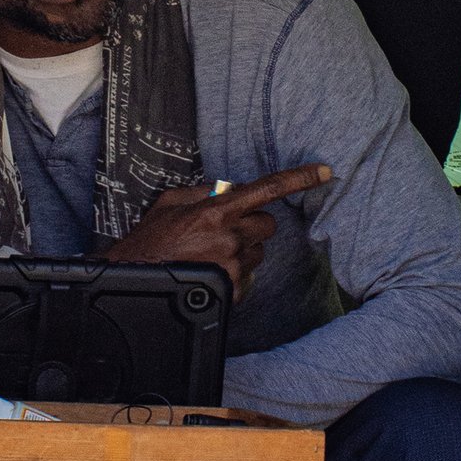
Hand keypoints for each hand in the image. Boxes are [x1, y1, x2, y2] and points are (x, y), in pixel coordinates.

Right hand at [102, 166, 331, 299]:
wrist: (136, 279)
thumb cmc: (150, 241)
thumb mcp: (169, 203)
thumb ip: (202, 192)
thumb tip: (225, 189)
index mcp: (217, 211)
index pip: (267, 189)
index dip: (299, 178)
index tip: (325, 171)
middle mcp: (231, 238)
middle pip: (267, 224)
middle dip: (251, 224)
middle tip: (224, 229)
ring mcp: (234, 266)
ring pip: (258, 251)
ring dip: (241, 249)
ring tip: (209, 254)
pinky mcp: (234, 290)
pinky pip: (247, 276)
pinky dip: (233, 273)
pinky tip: (208, 271)